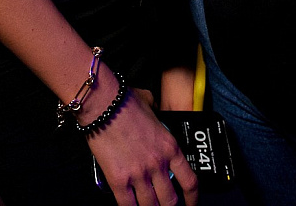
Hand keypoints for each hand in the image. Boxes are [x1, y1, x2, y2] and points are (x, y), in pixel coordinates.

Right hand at [85, 73, 197, 205]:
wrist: (103, 103)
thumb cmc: (124, 101)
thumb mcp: (151, 105)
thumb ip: (157, 114)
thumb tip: (155, 113)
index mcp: (169, 147)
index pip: (189, 182)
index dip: (192, 200)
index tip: (191, 205)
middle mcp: (157, 163)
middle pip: (170, 201)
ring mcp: (138, 174)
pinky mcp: (118, 180)